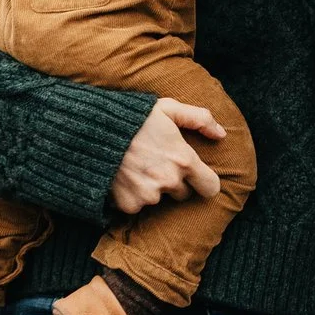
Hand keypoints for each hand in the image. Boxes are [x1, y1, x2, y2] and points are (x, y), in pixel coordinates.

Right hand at [108, 98, 224, 214]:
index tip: (197, 177)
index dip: (204, 182)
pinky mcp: (129, 205)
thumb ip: (199, 119)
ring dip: (152, 188)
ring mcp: (148, 195)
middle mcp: (169, 181)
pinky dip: (132, 195)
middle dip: (174, 182)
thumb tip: (221, 134)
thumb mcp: (168, 109)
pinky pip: (138, 206)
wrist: (93, 131)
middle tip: (157, 162)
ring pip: (159, 199)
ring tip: (137, 166)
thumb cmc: (134, 118)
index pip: (211, 188)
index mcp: (184, 160)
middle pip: (183, 194)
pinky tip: (124, 176)